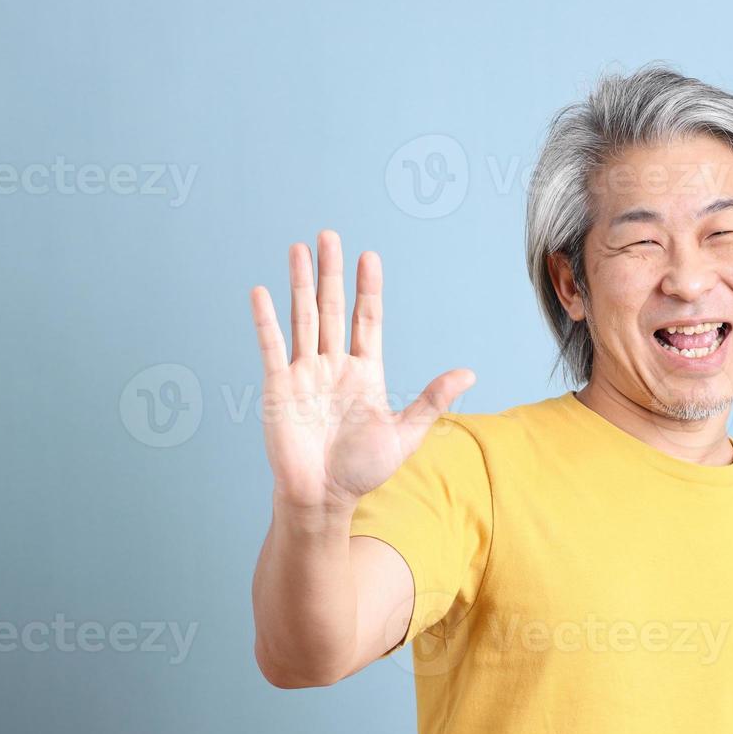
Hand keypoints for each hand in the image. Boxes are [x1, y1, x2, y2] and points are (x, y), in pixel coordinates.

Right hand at [249, 230, 475, 514]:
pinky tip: (262, 292)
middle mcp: (333, 365)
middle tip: (329, 235)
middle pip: (331, 308)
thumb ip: (432, 399)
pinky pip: (272, 346)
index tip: (369, 257)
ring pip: (302, 318)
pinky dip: (266, 320)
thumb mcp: (406, 433)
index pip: (366, 319)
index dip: (367, 288)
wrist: (323, 498)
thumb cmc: (362, 470)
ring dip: (301, 284)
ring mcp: (304, 373)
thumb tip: (469, 373)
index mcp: (364, 372)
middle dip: (332, 272)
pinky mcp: (278, 387)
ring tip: (300, 249)